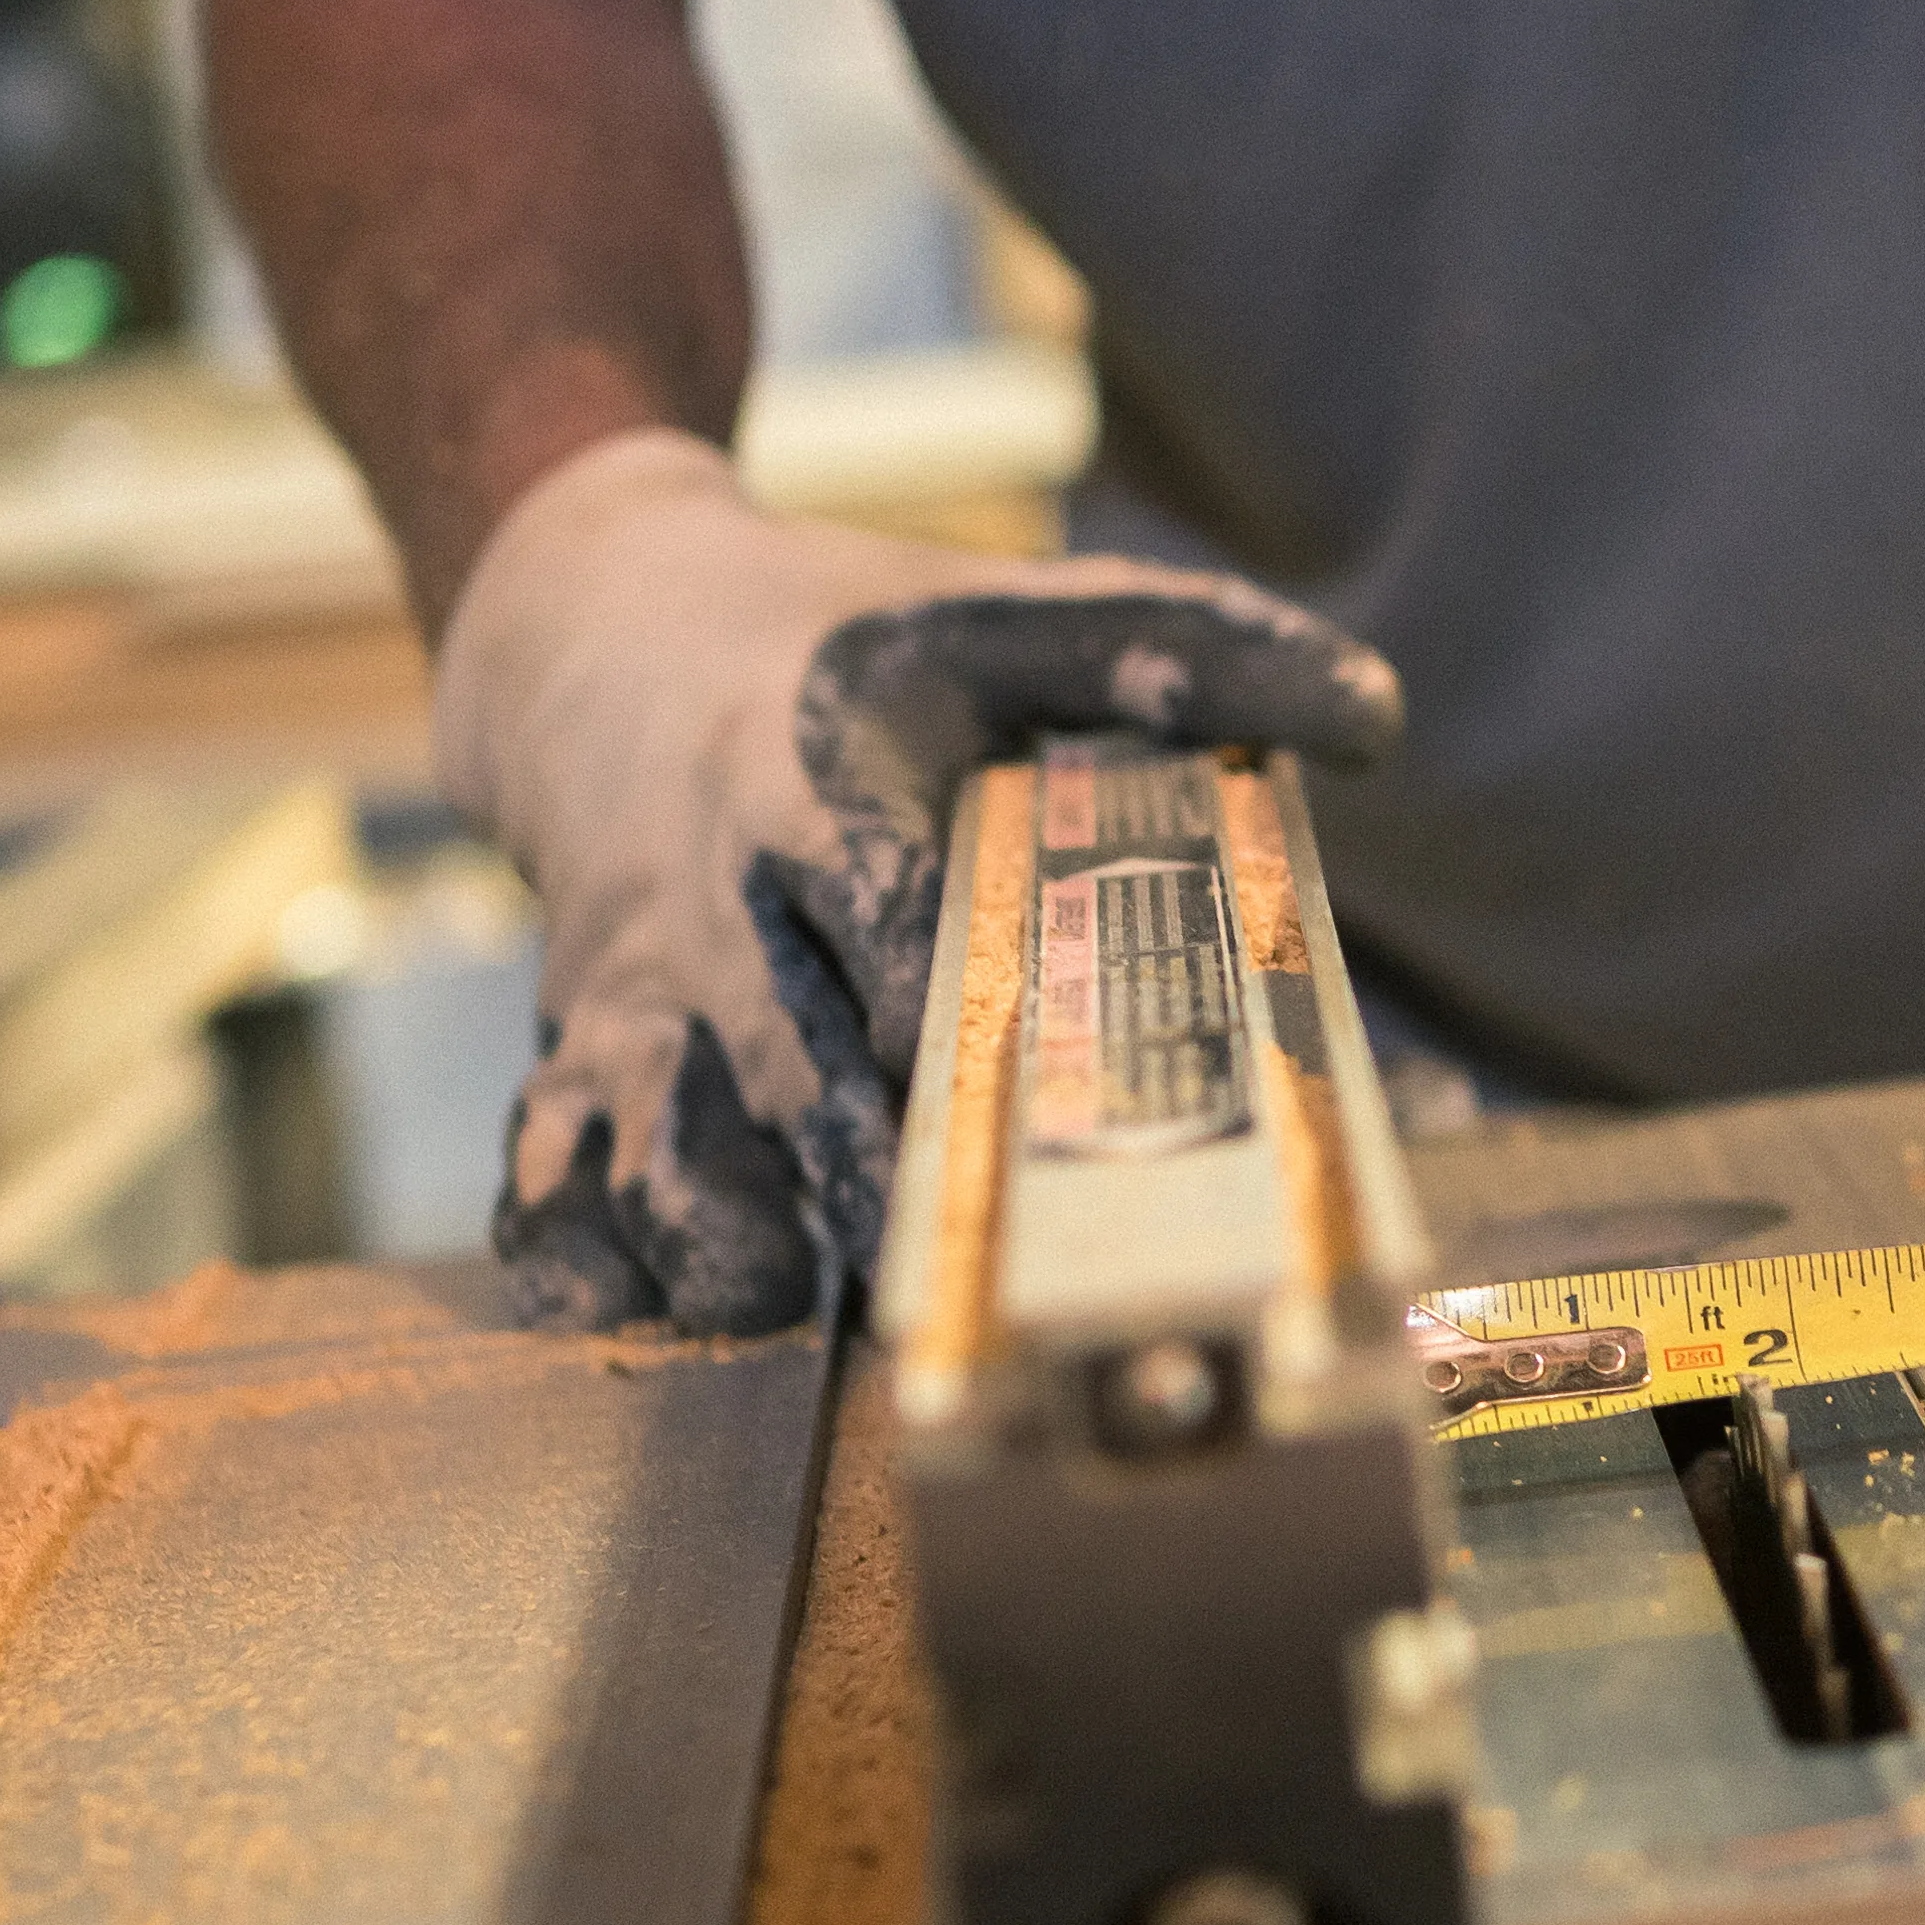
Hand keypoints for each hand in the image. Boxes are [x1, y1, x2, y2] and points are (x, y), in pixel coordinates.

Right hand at [434, 428, 1402, 1329]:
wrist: (586, 625)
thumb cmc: (832, 636)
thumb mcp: (995, 614)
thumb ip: (1181, 652)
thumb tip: (1378, 710)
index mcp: (807, 789)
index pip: (883, 920)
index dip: (954, 1019)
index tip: (1039, 1112)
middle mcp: (707, 909)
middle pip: (783, 1081)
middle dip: (864, 1190)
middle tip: (959, 1288)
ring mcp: (627, 997)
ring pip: (655, 1160)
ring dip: (729, 1247)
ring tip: (807, 1305)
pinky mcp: (566, 1058)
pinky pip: (546, 1191)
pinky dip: (595, 1268)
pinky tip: (673, 1310)